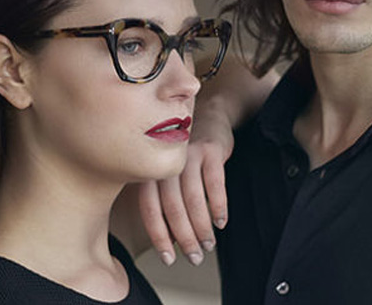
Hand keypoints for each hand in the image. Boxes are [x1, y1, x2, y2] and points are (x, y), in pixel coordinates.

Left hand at [138, 106, 233, 265]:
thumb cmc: (186, 152)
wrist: (210, 113)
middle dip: (184, 238)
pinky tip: (221, 222)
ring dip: (202, 227)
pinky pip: (214, 183)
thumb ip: (165, 199)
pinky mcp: (211, 149)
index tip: (168, 258)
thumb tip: (170, 241)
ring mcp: (188, 154)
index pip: (150, 209)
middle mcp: (165, 162)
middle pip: (172, 207)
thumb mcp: (169, 171)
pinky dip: (218, 206)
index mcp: (150, 170)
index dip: (159, 236)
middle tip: (194, 257)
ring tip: (209, 245)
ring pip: (193, 198)